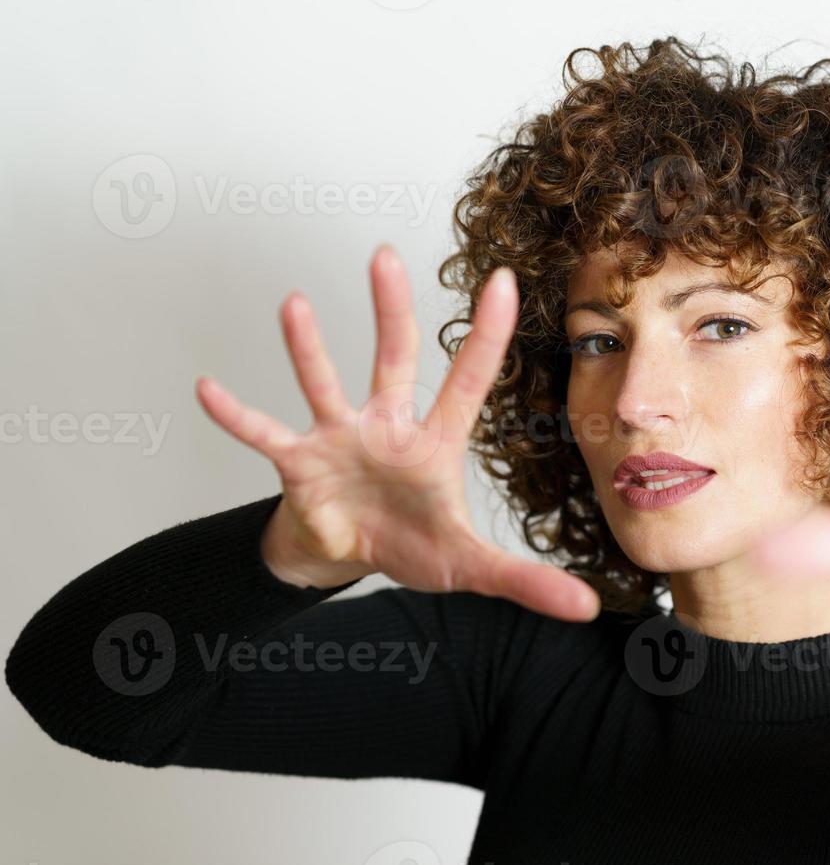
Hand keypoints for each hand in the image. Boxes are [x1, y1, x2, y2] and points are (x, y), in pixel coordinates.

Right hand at [195, 246, 601, 621]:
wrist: (349, 558)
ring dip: (308, 348)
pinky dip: (237, 418)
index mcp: (435, 441)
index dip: (487, 335)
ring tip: (296, 303)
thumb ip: (526, 581)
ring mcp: (339, 438)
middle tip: (385, 256)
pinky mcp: (299, 465)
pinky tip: (208, 390)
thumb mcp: (471, 566)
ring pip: (324, 383)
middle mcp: (386, 425)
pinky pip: (265, 436)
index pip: (468, 379)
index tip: (504, 281)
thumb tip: (587, 608)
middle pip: (392, 358)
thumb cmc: (411, 544)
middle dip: (391, 310)